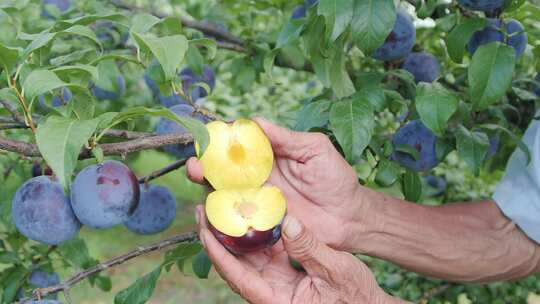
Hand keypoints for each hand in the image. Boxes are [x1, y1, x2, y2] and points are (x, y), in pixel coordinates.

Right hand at [187, 117, 361, 249]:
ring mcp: (257, 198)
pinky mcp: (259, 220)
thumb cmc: (335, 178)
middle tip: (196, 162)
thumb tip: (255, 121)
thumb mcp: (314, 149)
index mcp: (269, 154)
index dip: (222, 137)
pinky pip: (235, 215)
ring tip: (197, 176)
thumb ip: (286, 138)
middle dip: (206, 162)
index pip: (240, 142)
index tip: (209, 134)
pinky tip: (210, 205)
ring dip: (207, 183)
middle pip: (224, 167)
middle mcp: (258, 175)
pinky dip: (220, 210)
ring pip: (224, 190)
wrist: (348, 216)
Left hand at [195, 206, 398, 303]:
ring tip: (226, 206)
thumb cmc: (355, 298)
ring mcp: (276, 284)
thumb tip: (286, 221)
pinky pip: (267, 254)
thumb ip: (309, 247)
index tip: (204, 229)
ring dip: (238, 234)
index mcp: (275, 300)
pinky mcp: (285, 276)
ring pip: (249, 257)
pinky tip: (257, 214)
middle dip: (220, 237)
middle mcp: (269, 292)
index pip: (237, 275)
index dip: (218, 252)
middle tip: (207, 208)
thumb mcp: (335, 270)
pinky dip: (261, 235)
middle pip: (236, 264)